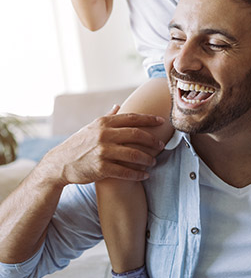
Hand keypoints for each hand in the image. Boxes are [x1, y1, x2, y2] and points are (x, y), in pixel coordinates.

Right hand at [40, 105, 165, 187]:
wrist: (60, 164)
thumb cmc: (79, 143)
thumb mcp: (91, 127)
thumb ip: (108, 117)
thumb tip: (118, 105)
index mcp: (104, 123)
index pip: (132, 118)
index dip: (149, 119)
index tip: (162, 121)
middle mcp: (104, 135)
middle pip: (136, 135)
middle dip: (152, 140)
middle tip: (161, 145)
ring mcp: (102, 151)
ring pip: (133, 154)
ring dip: (147, 159)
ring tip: (154, 162)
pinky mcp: (101, 168)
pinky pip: (125, 171)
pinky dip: (137, 174)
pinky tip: (144, 176)